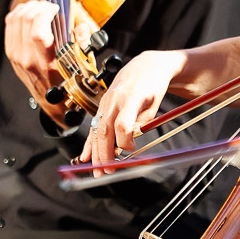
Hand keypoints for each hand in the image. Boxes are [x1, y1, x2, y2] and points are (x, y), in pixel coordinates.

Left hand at [4, 0, 76, 124]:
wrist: (53, 103)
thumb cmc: (68, 85)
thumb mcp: (81, 66)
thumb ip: (82, 43)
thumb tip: (81, 26)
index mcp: (46, 63)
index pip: (37, 32)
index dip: (45, 13)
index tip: (55, 9)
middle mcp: (27, 59)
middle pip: (24, 20)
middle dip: (38, 6)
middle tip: (49, 5)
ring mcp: (16, 56)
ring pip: (14, 20)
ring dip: (27, 7)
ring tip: (39, 6)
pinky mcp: (11, 53)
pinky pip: (9, 26)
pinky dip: (18, 14)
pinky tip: (28, 13)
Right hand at [79, 49, 187, 172]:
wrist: (146, 66)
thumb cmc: (153, 86)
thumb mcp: (154, 105)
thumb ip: (141, 123)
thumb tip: (127, 142)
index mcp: (131, 98)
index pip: (122, 125)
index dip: (125, 142)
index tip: (131, 151)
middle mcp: (114, 100)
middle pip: (105, 131)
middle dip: (104, 154)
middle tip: (106, 172)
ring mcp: (105, 102)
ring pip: (97, 131)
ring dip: (95, 153)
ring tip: (97, 170)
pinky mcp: (102, 105)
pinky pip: (94, 126)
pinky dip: (90, 143)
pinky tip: (85, 156)